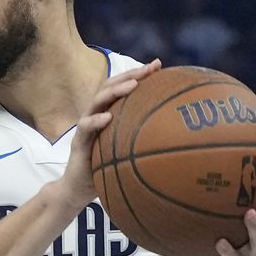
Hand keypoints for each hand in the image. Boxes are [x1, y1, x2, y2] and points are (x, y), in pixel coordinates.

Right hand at [56, 59, 161, 209]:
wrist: (78, 190)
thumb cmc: (105, 171)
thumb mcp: (127, 153)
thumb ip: (143, 142)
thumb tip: (177, 139)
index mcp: (108, 114)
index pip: (121, 88)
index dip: (138, 75)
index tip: (158, 65)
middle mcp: (96, 115)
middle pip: (110, 87)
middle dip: (129, 76)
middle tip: (148, 69)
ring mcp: (86, 127)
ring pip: (97, 101)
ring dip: (115, 91)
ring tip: (132, 86)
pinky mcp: (78, 142)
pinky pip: (86, 128)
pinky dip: (96, 121)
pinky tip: (108, 118)